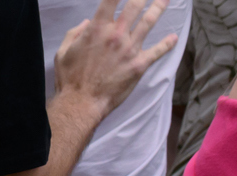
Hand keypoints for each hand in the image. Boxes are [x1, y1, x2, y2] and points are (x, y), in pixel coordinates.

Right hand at [54, 0, 178, 115]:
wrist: (81, 104)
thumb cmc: (70, 80)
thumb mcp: (62, 53)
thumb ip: (74, 33)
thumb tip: (86, 23)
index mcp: (96, 29)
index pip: (111, 0)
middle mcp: (116, 34)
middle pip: (135, 4)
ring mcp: (130, 48)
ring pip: (150, 21)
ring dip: (159, 6)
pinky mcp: (139, 63)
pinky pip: (158, 50)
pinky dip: (168, 43)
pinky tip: (174, 38)